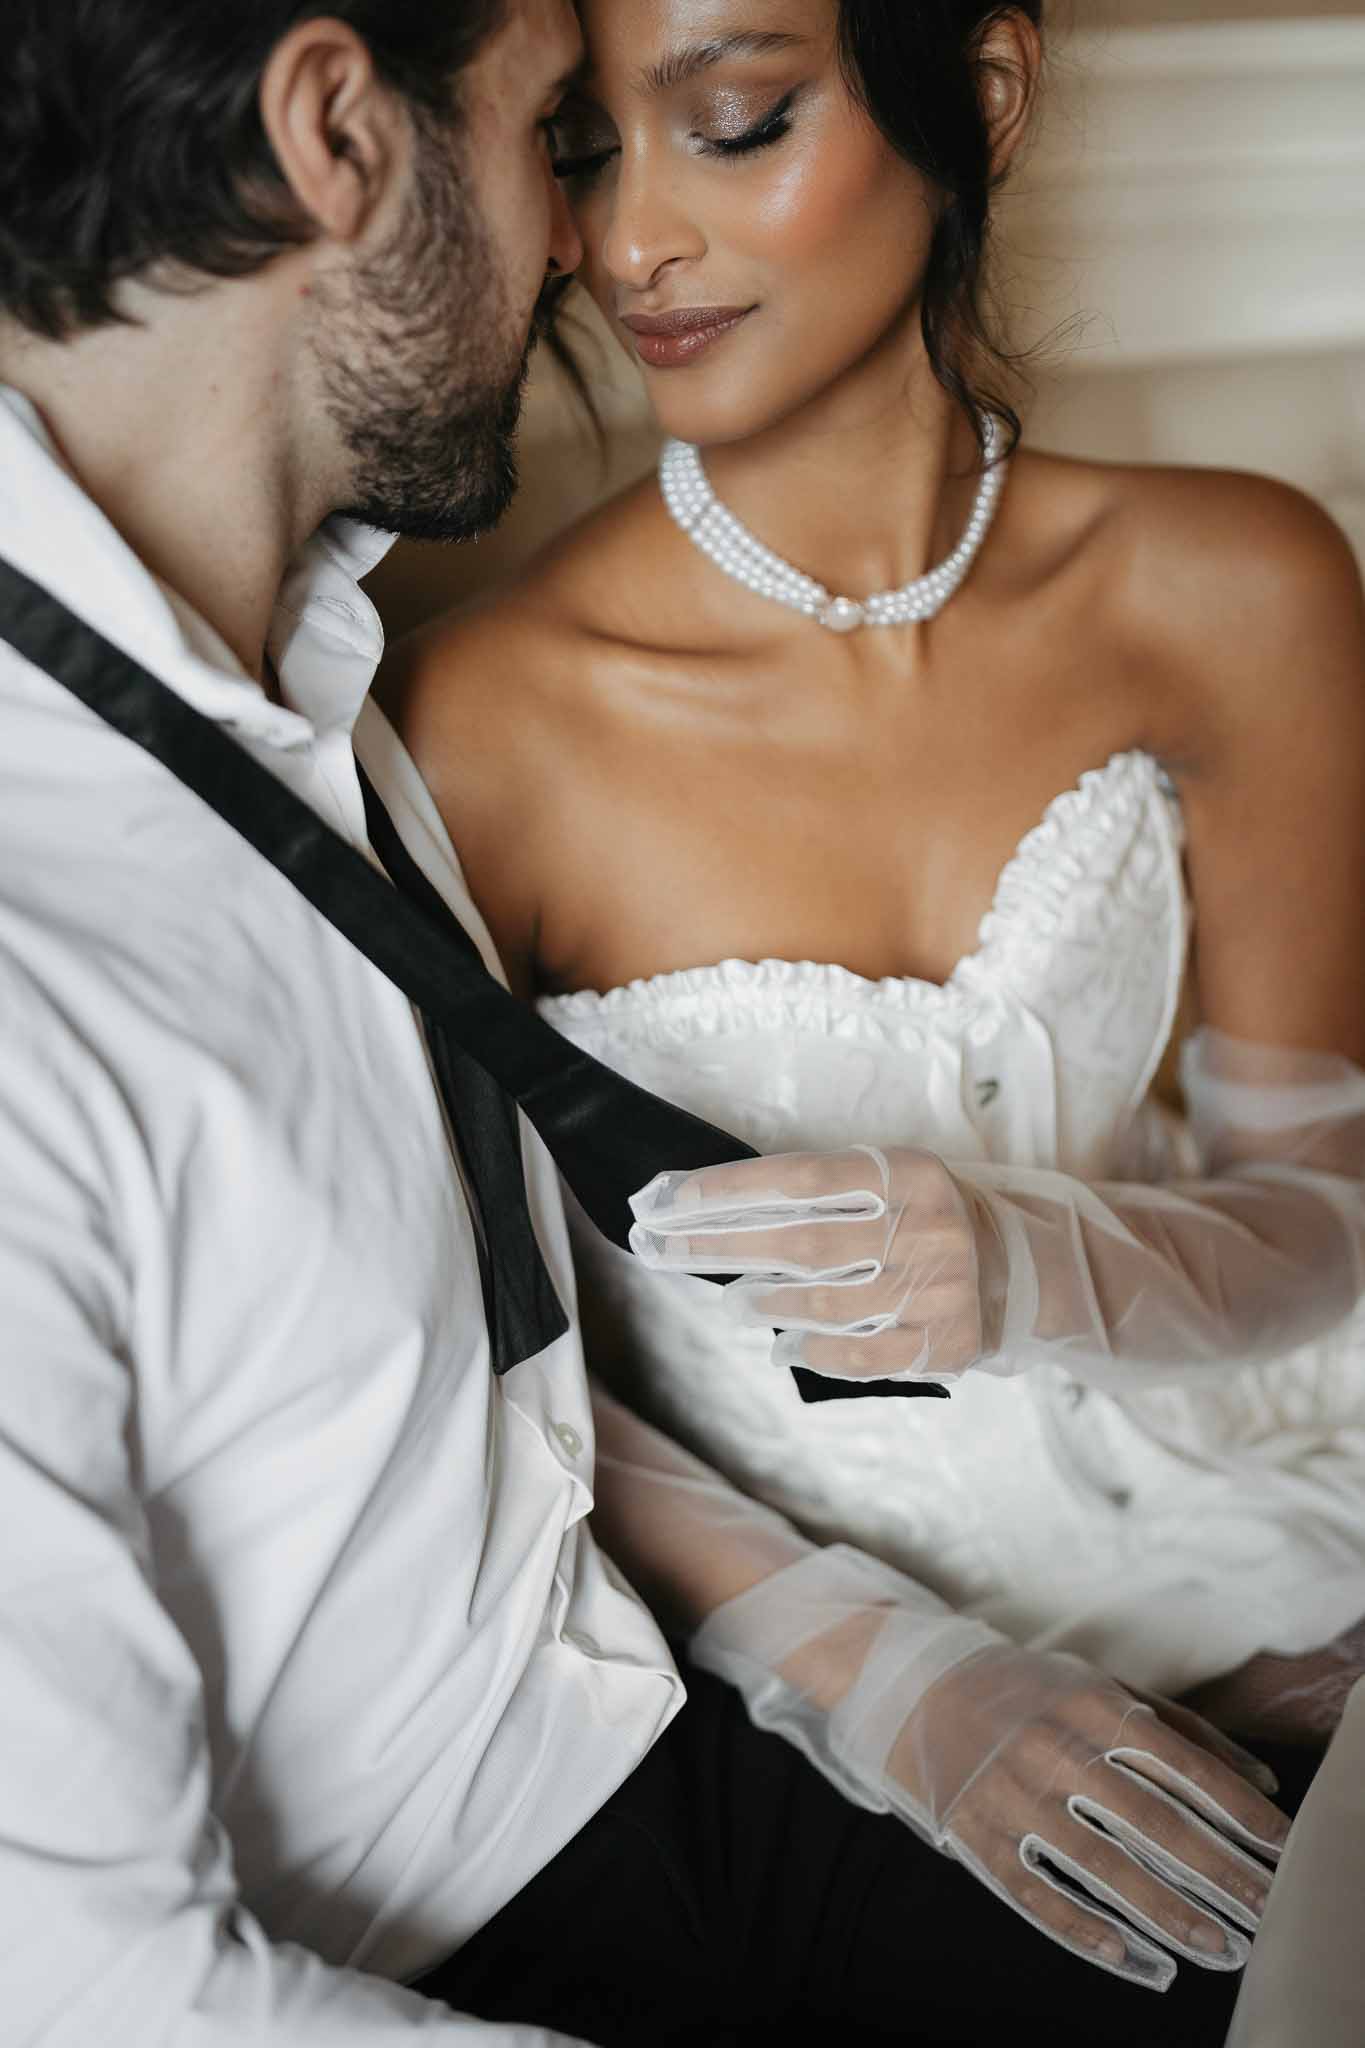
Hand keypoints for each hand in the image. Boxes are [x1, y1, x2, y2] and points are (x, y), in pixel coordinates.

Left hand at [630, 1145, 995, 1381]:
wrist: (1019, 1265)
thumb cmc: (926, 1216)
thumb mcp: (890, 1179)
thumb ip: (821, 1192)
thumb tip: (720, 1210)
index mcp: (910, 1174)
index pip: (801, 1180)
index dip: (731, 1191)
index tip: (672, 1199)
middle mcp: (928, 1229)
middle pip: (802, 1244)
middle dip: (722, 1246)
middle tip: (666, 1248)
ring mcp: (940, 1291)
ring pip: (826, 1305)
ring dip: (766, 1304)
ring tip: (738, 1301)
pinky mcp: (945, 1343)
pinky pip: (859, 1354)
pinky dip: (813, 1350)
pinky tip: (786, 1343)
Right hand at [869, 1641, 1287, 1989]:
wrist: (913, 1685)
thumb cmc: (1026, 1691)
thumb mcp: (1100, 1686)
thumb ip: (1182, 1728)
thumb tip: (1260, 1781)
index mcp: (1092, 1704)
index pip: (1182, 1765)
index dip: (1237, 1811)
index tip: (1280, 1850)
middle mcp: (1055, 1747)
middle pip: (1152, 1822)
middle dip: (1216, 1873)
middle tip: (1262, 1913)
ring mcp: (1011, 1792)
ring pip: (1100, 1865)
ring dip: (1164, 1912)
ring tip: (1215, 1947)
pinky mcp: (975, 1830)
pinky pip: (1035, 1890)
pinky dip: (1083, 1928)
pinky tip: (1130, 1956)